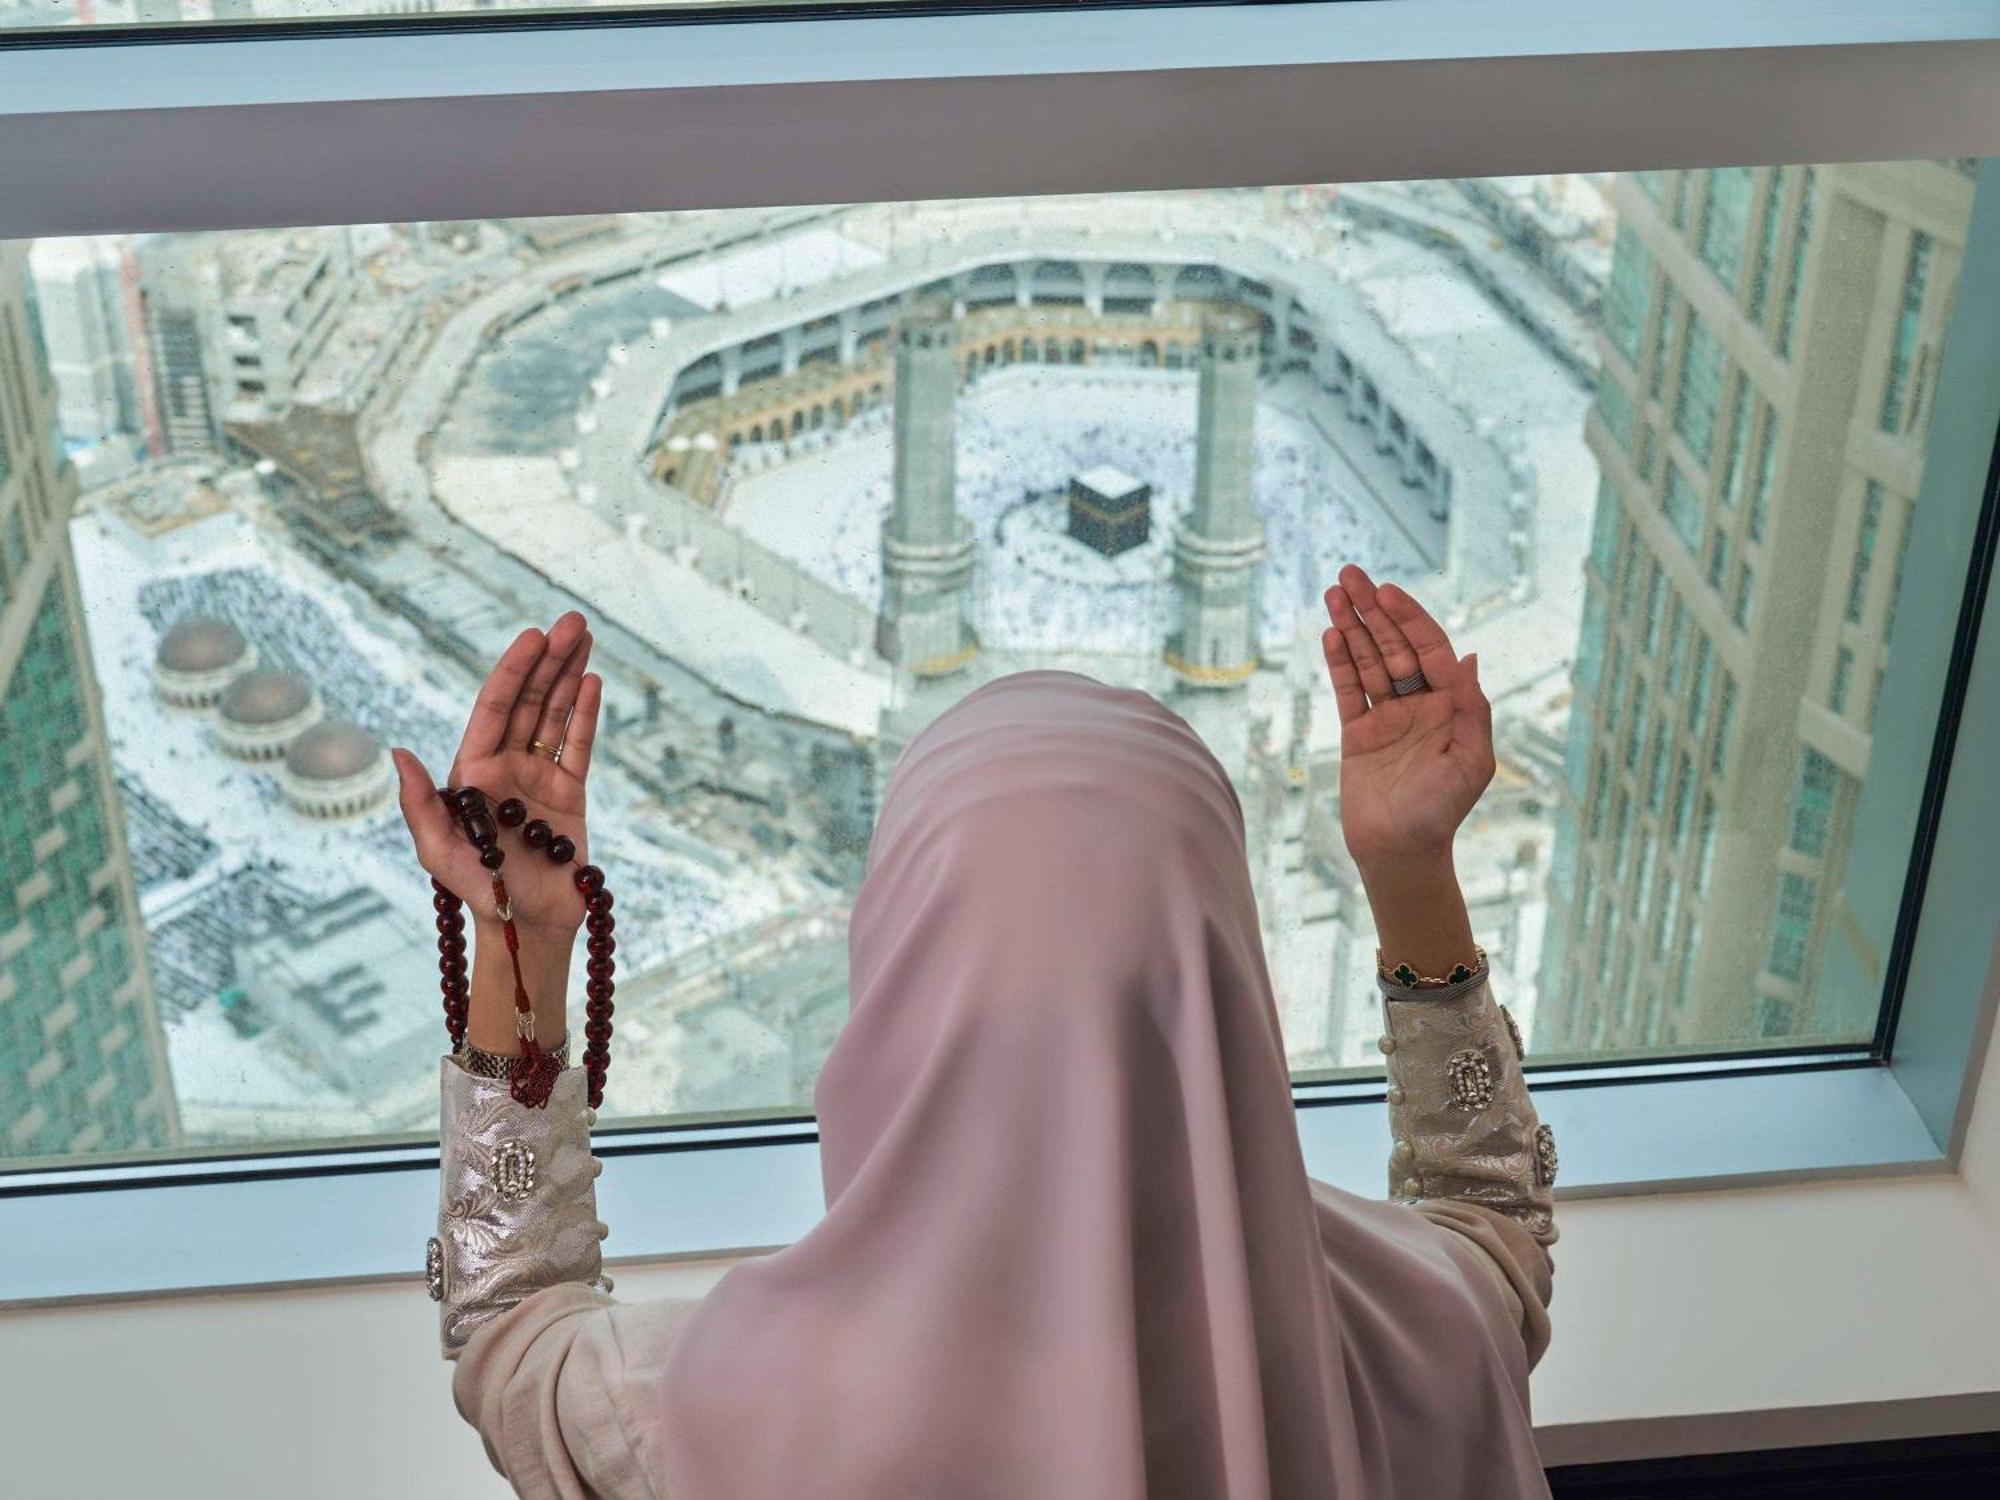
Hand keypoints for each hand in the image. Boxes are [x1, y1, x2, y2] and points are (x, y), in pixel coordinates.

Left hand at [392, 611, 601, 937]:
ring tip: (586, 637)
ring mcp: (539, 778)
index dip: (514, 670)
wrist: (525, 925)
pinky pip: (578, 746)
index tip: (534, 637)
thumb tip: (399, 752)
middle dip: (550, 660)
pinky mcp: (570, 794)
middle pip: (530, 701)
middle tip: (573, 622)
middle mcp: (505, 766)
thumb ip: (420, 803)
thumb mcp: (438, 852)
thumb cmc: (476, 892)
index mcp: (472, 771)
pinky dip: (586, 714)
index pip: (495, 708)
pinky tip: (593, 682)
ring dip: (570, 675)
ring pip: (556, 715)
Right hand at [1320, 564, 1493, 872]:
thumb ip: (1473, 708)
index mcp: (1452, 706)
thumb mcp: (1472, 761)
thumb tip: (1470, 656)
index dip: (1409, 618)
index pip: (1430, 649)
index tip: (1387, 592)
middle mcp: (1421, 704)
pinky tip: (1331, 635)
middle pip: (1394, 646)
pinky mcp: (1358, 733)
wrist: (1401, 852)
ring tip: (1334, 594)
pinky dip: (1340, 662)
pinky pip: (1348, 690)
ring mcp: (1388, 716)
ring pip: (1367, 662)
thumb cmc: (1443, 811)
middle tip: (1350, 576)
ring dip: (1352, 627)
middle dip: (1374, 610)